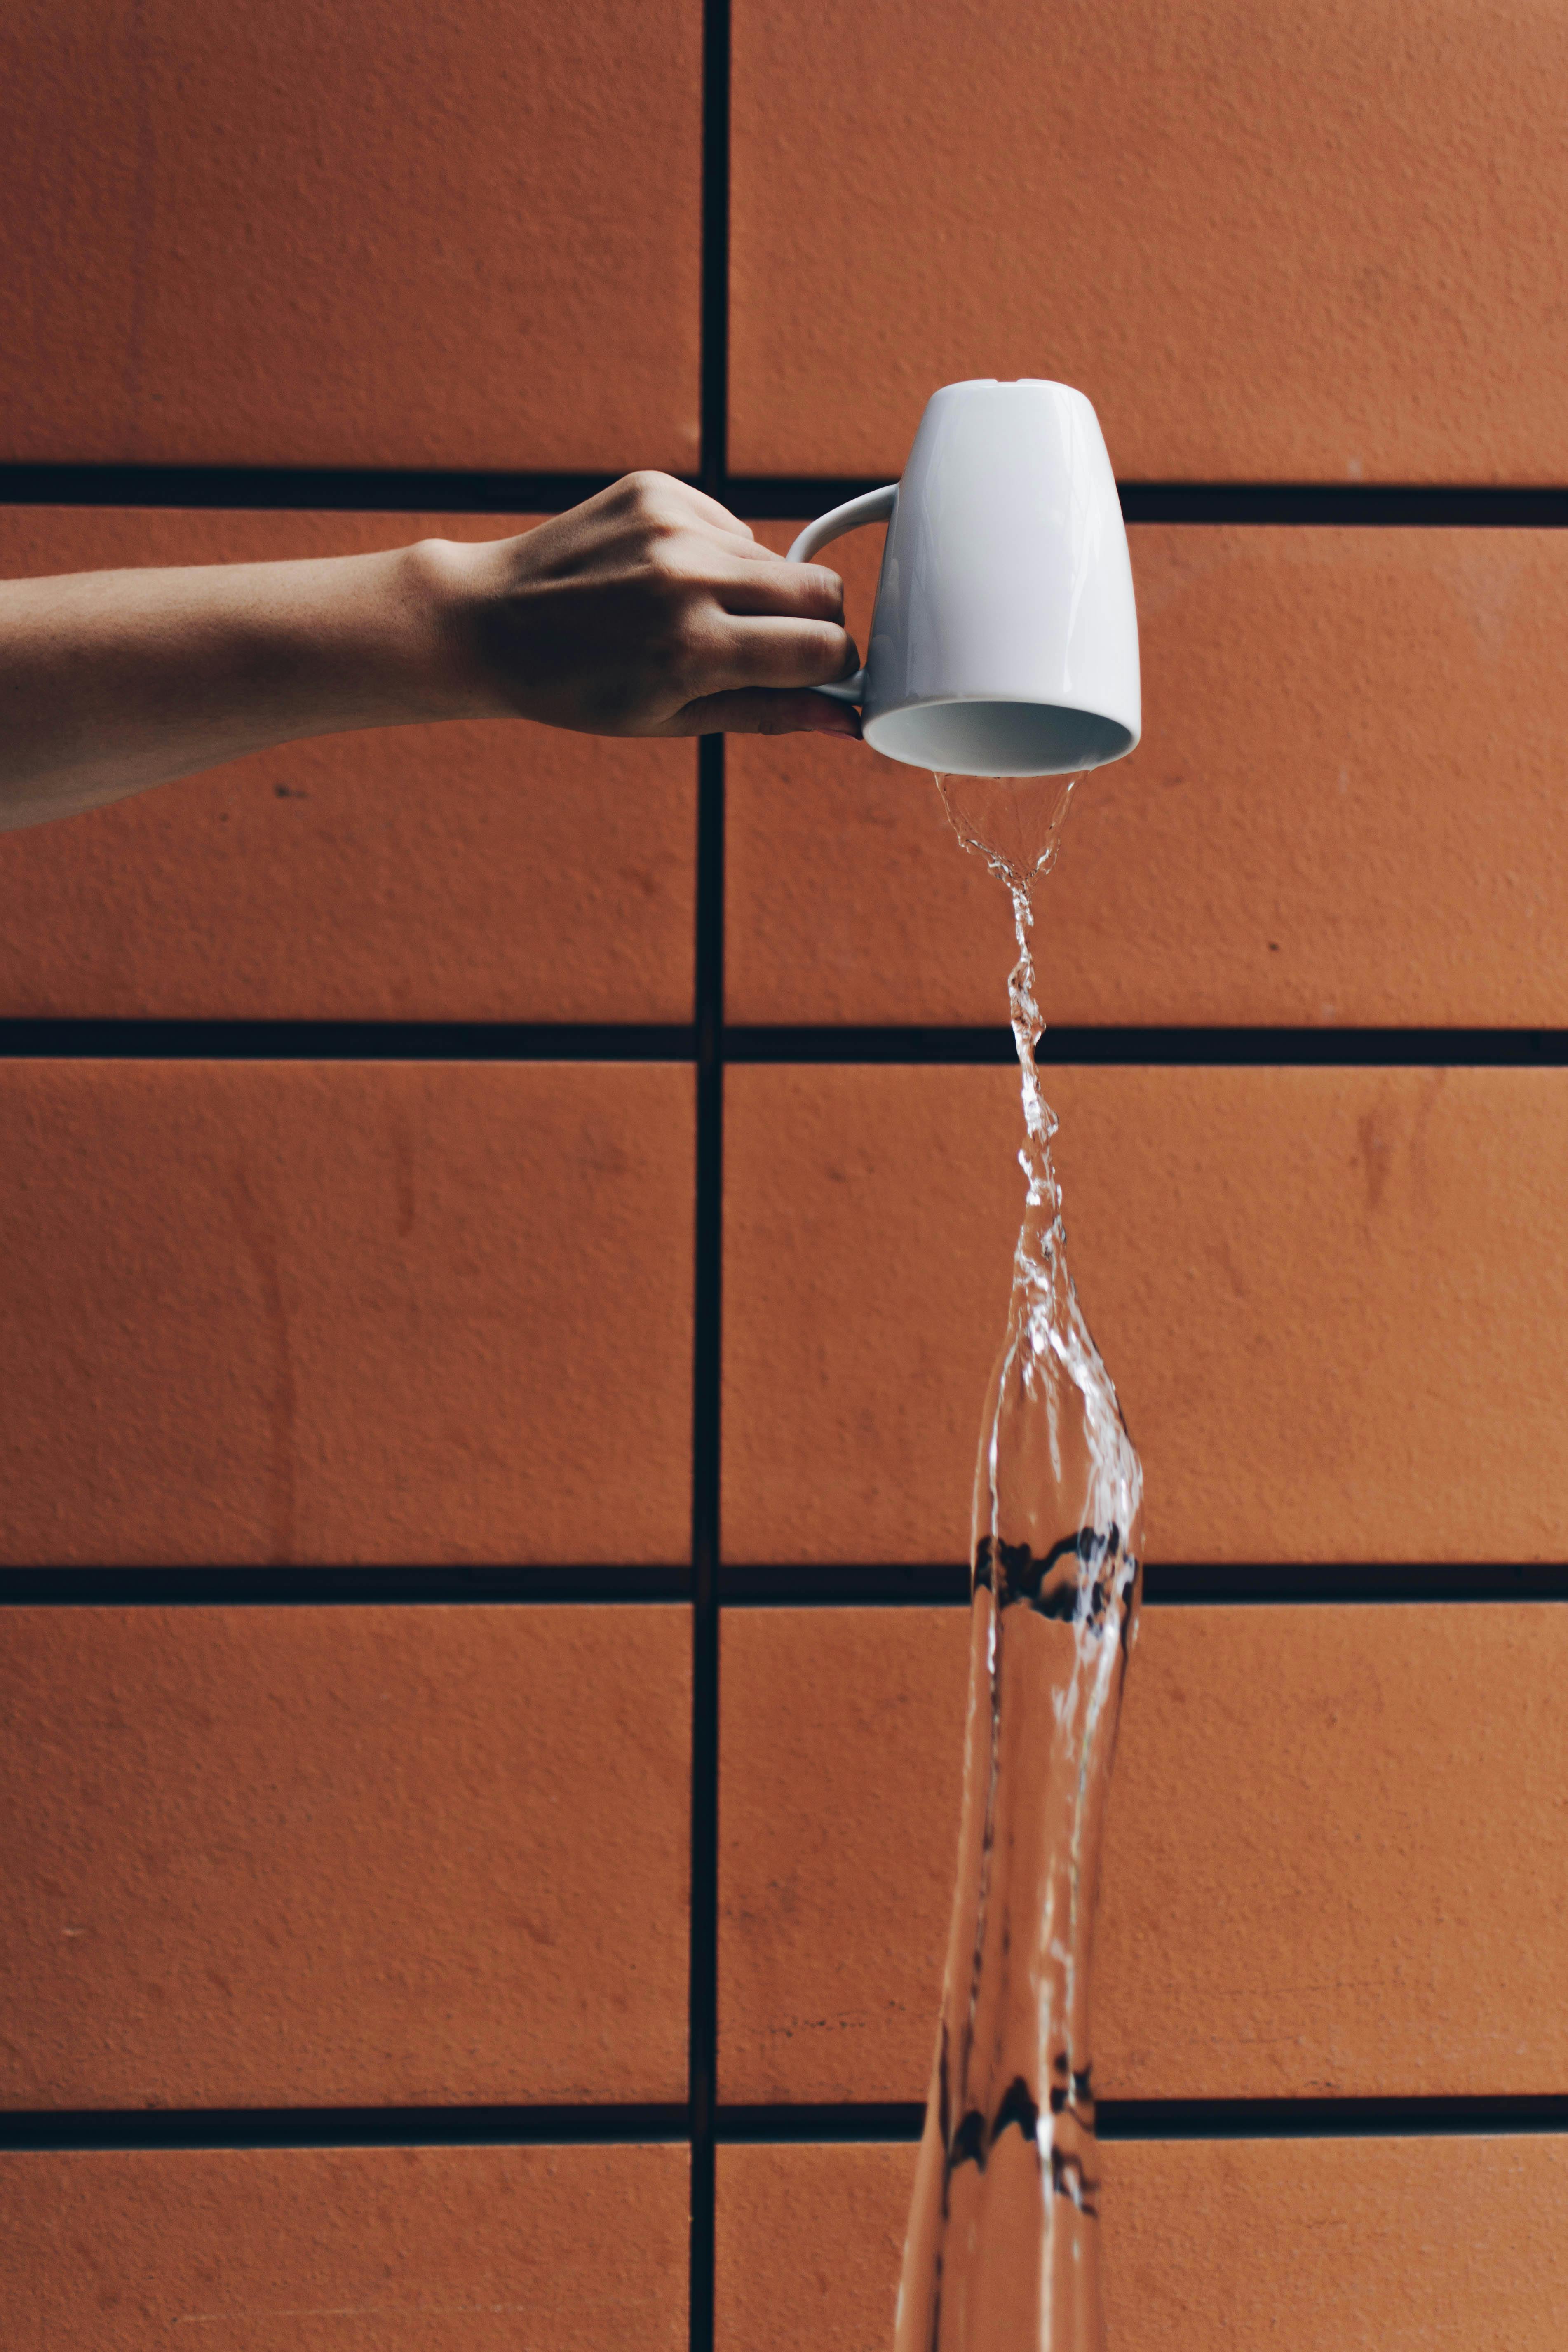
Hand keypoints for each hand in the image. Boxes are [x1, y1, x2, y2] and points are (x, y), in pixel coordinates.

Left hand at [433, 473, 860, 739]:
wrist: (488, 622)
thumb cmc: (575, 688)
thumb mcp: (670, 719)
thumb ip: (766, 713)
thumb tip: (844, 719)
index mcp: (692, 649)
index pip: (824, 649)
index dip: (837, 670)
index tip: (824, 679)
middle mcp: (687, 578)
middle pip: (820, 591)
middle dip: (815, 626)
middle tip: (774, 649)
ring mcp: (671, 525)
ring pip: (777, 558)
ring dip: (761, 592)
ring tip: (701, 616)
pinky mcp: (657, 489)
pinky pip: (731, 526)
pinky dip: (720, 556)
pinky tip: (670, 580)